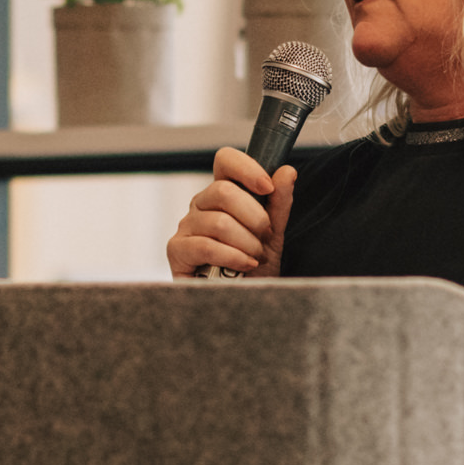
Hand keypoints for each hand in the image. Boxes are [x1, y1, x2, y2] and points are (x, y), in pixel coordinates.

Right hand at [166, 147, 293, 279]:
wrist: (243, 303)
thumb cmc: (253, 268)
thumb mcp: (272, 235)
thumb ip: (279, 203)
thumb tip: (287, 171)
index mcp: (222, 195)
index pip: (225, 161)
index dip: (247, 169)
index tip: (268, 187)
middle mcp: (201, 205)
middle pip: (223, 191)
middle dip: (254, 218)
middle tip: (264, 238)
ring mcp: (186, 227)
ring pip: (219, 222)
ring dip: (246, 243)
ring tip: (255, 258)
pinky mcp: (177, 250)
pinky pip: (205, 245)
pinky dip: (232, 257)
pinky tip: (244, 266)